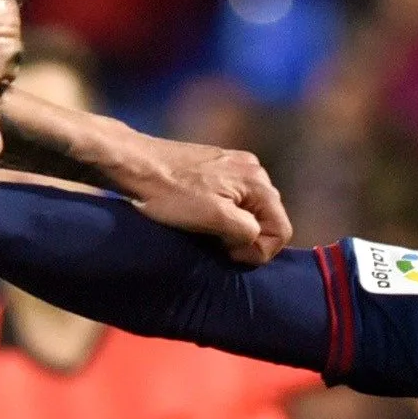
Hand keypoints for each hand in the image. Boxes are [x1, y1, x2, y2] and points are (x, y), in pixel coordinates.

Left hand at [107, 131, 291, 263]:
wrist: (136, 164)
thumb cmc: (171, 194)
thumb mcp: (214, 218)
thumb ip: (246, 231)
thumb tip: (253, 241)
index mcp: (258, 182)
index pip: (282, 230)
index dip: (259, 251)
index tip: (229, 254)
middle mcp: (254, 169)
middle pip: (268, 219)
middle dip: (248, 239)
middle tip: (217, 245)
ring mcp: (236, 165)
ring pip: (250, 211)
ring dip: (235, 228)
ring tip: (208, 232)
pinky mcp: (218, 166)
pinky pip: (235, 199)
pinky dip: (224, 214)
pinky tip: (201, 215)